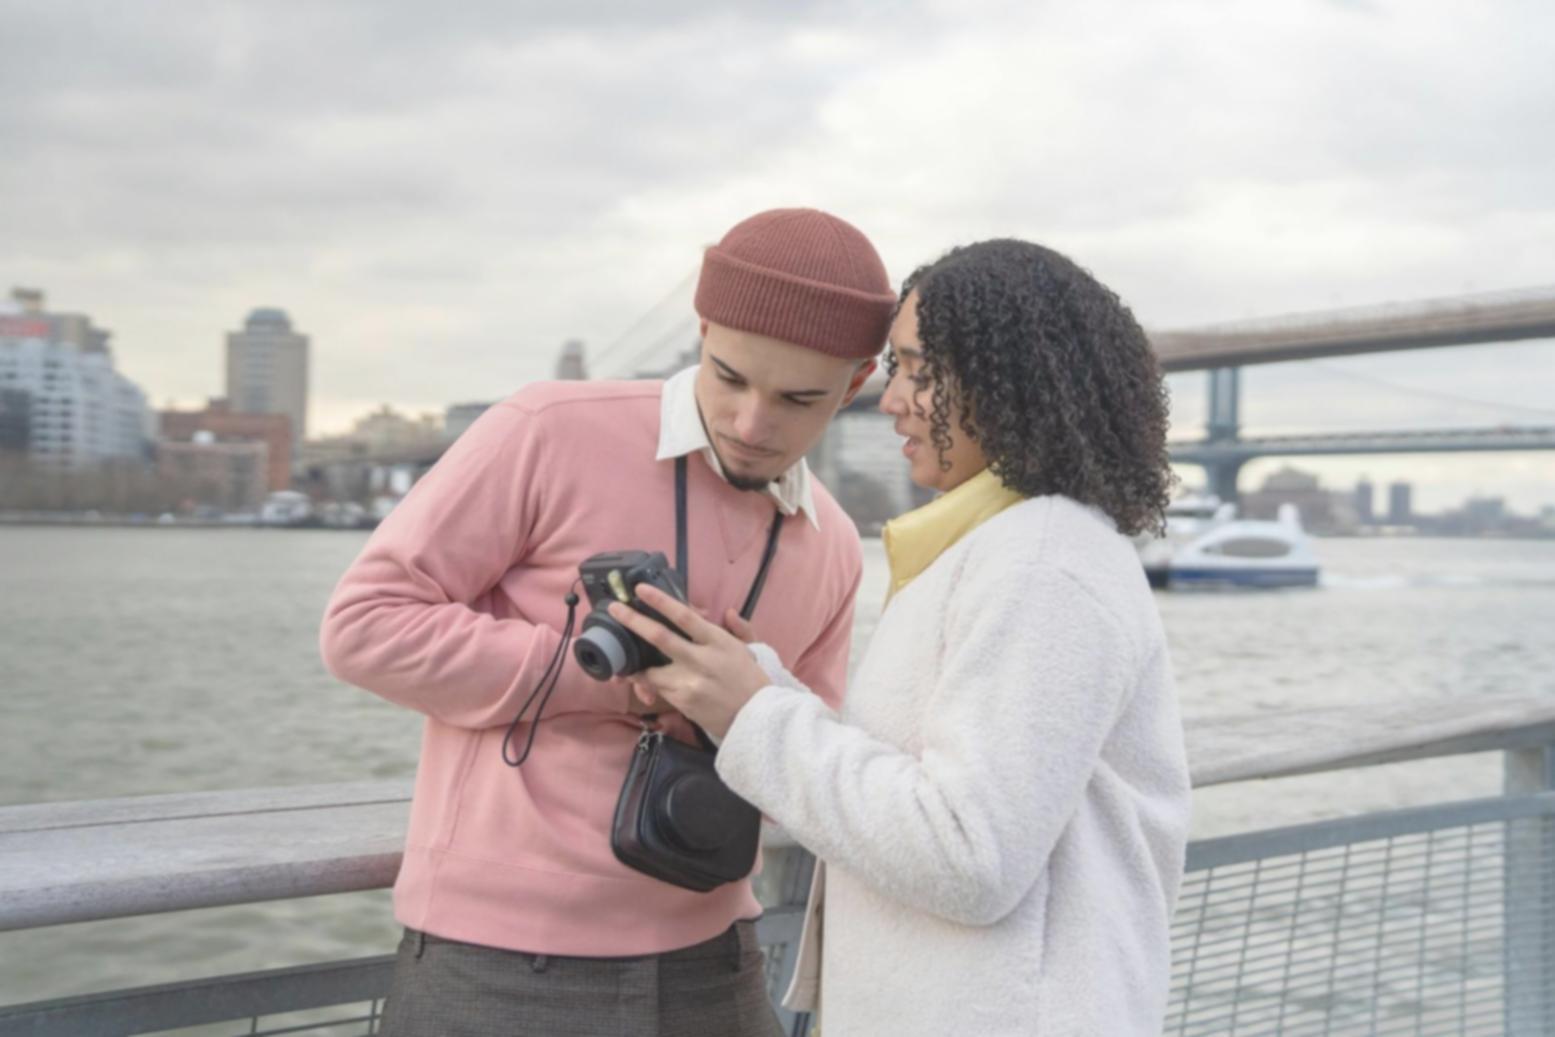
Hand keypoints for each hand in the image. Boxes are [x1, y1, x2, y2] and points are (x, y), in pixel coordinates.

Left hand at [606, 585, 771, 740]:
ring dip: (634, 664)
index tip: (641, 589)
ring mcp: (689, 683)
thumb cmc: (751, 680)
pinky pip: (658, 689)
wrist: (756, 718)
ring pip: (651, 670)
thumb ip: (738, 628)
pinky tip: (638, 680)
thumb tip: (727, 612)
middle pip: (660, 637)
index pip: (685, 617)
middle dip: (633, 621)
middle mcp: (701, 660)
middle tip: (615, 609)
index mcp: (718, 642)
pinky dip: (648, 684)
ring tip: (620, 660)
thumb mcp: (749, 649)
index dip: (661, 601)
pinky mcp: (682, 702)